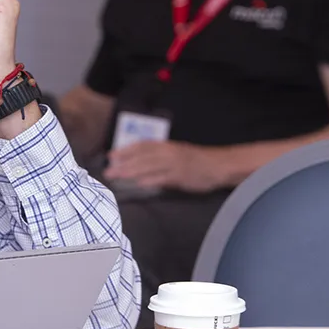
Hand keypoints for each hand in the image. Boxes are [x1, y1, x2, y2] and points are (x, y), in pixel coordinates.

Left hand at [104, 141, 224, 192]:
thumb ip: (159, 158)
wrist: (220, 165)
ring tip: (117, 175)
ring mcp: (175, 164)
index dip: (125, 150)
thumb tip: (141, 164)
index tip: (110, 155)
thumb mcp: (177, 154)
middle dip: (123, 162)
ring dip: (131, 171)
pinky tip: (140, 183)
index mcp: (166, 146)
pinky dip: (151, 180)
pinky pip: (164, 177)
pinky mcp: (182, 175)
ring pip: (149, 166)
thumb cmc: (197, 161)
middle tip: (107, 169)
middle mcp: (168, 152)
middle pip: (141, 156)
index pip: (142, 146)